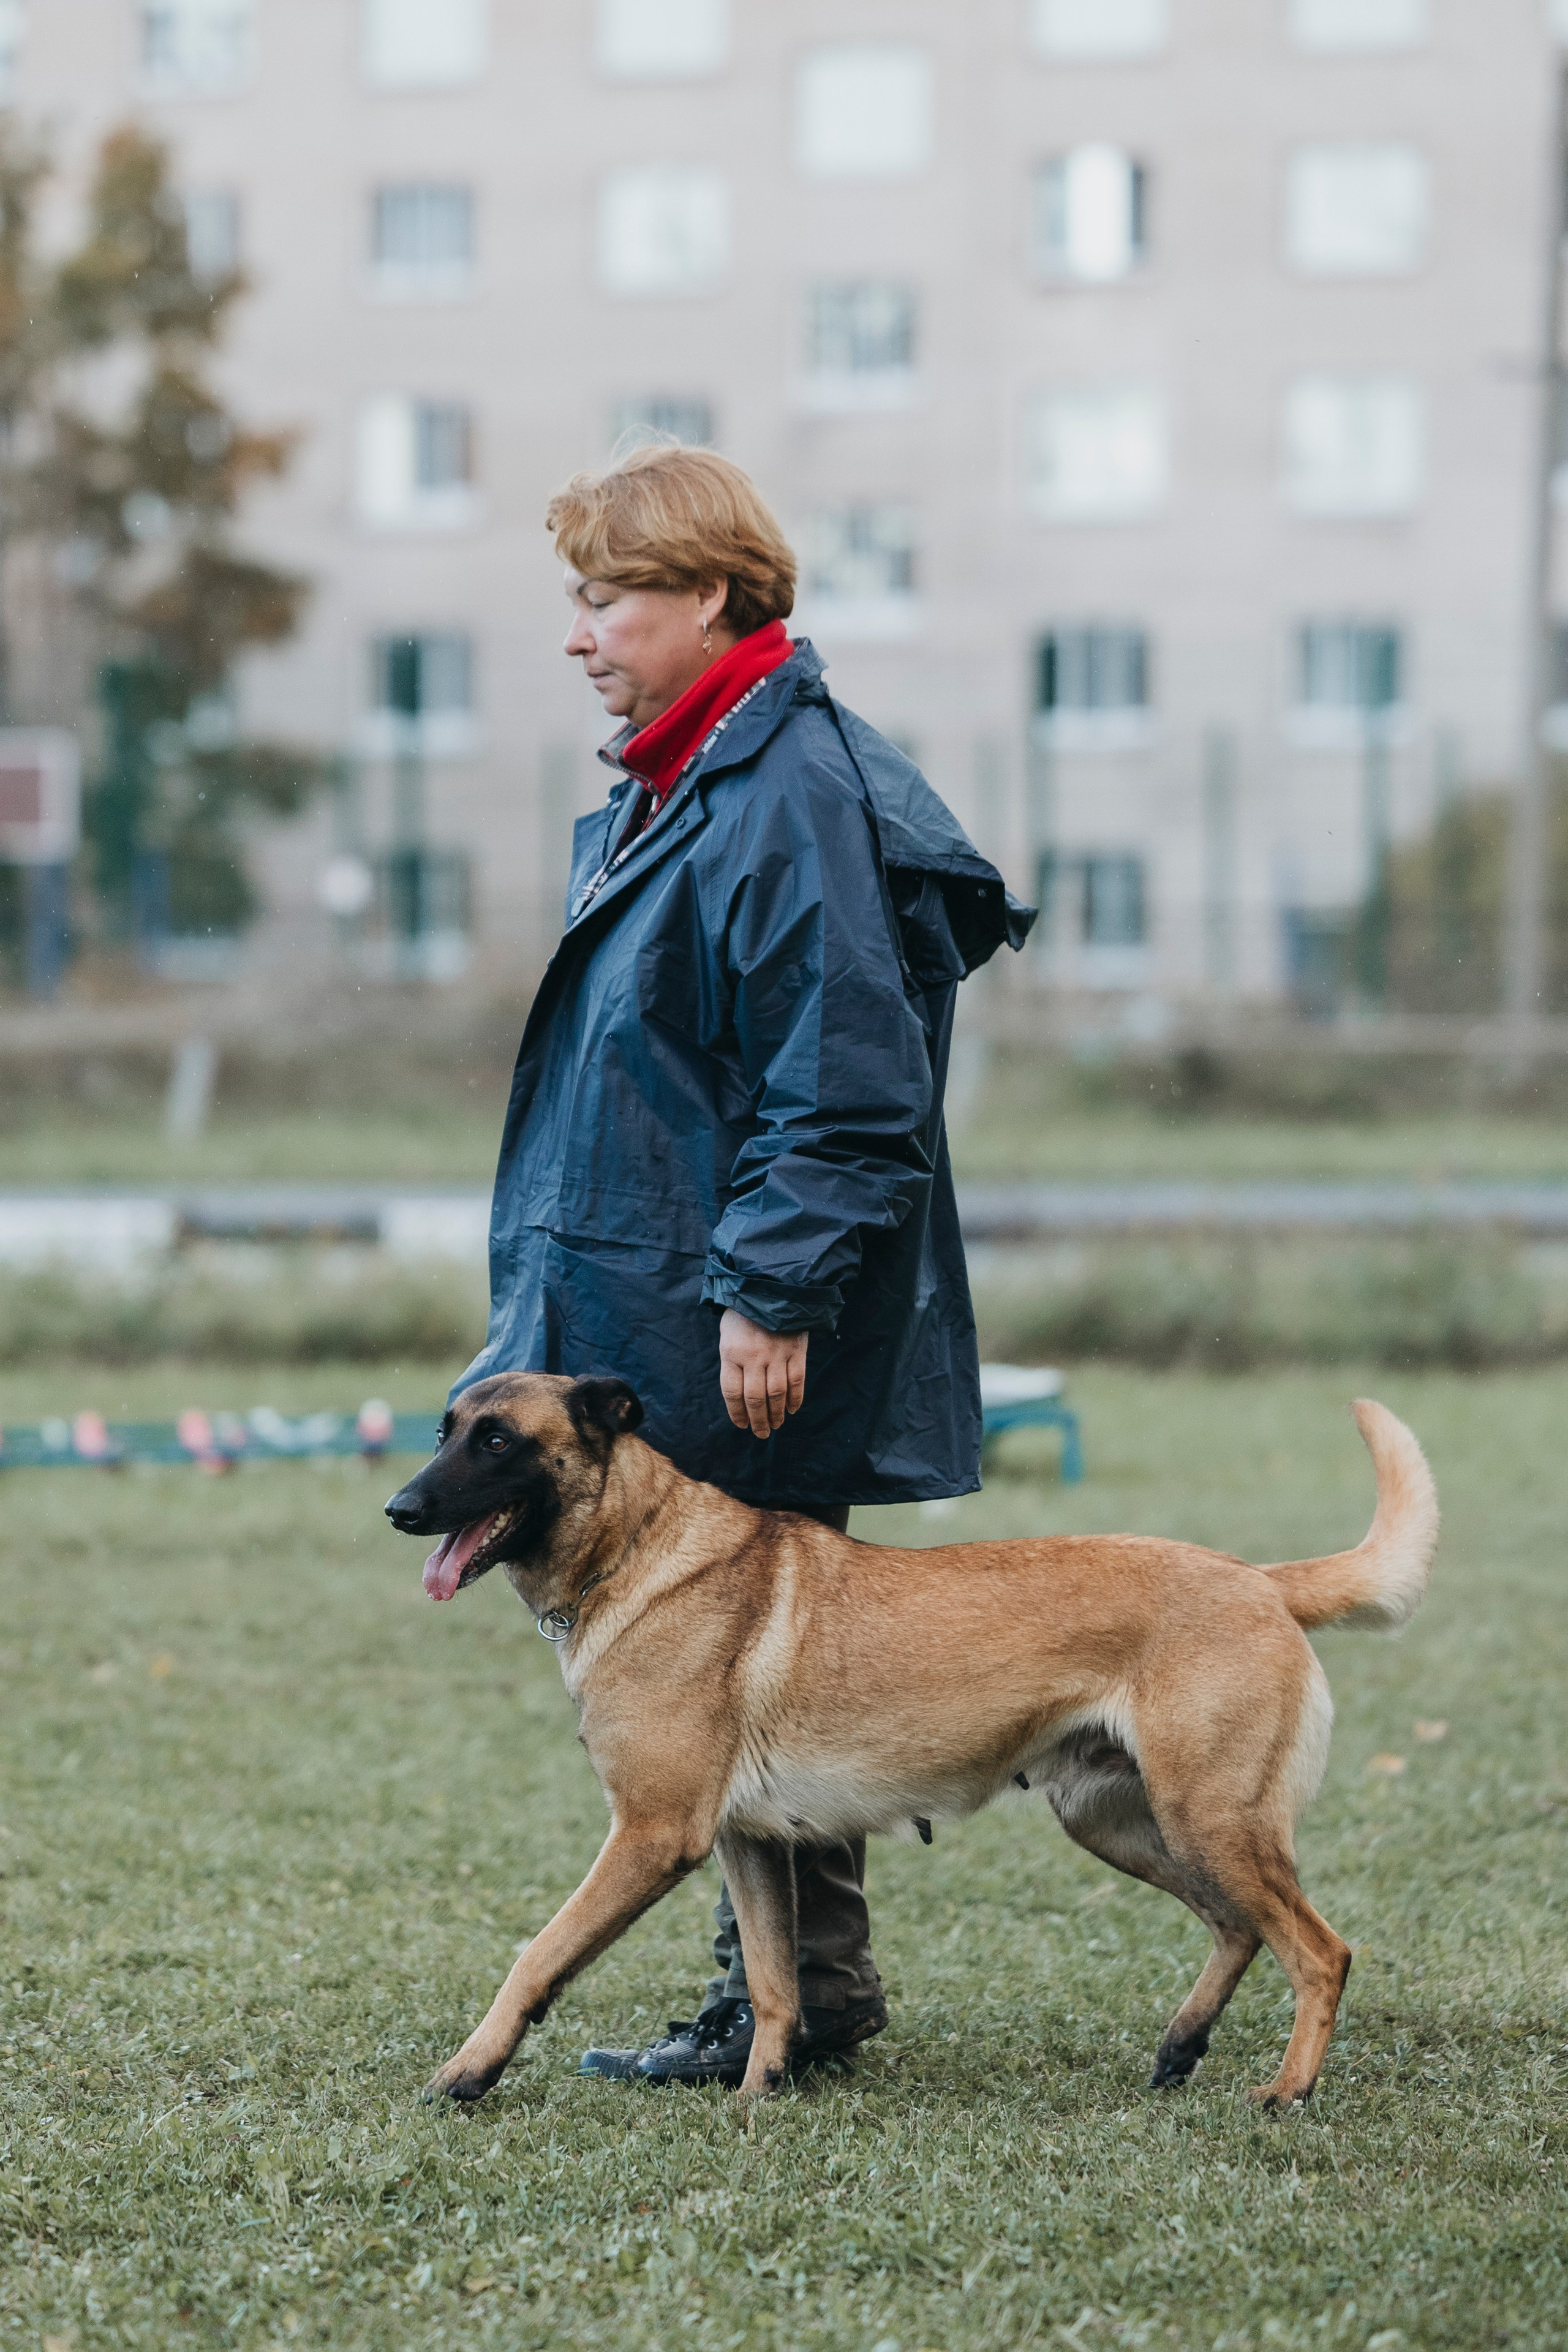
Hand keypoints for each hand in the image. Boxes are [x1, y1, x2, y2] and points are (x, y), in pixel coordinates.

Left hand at [719, 1309, 807, 1439]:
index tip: (742, 1425)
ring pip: (776, 1394)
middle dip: (758, 1420)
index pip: (732, 1392)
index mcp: (732, 1352)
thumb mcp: (728, 1333)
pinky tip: (792, 1409)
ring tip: (776, 1425)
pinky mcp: (796, 1350)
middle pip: (755, 1398)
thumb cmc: (744, 1312)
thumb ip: (733, 1360)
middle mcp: (753, 1357)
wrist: (770, 1285)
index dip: (737, 1413)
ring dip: (776, 1414)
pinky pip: (797, 1381)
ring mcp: (776, 1354)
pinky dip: (795, 1398)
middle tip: (761, 1434)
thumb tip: (740, 1393)